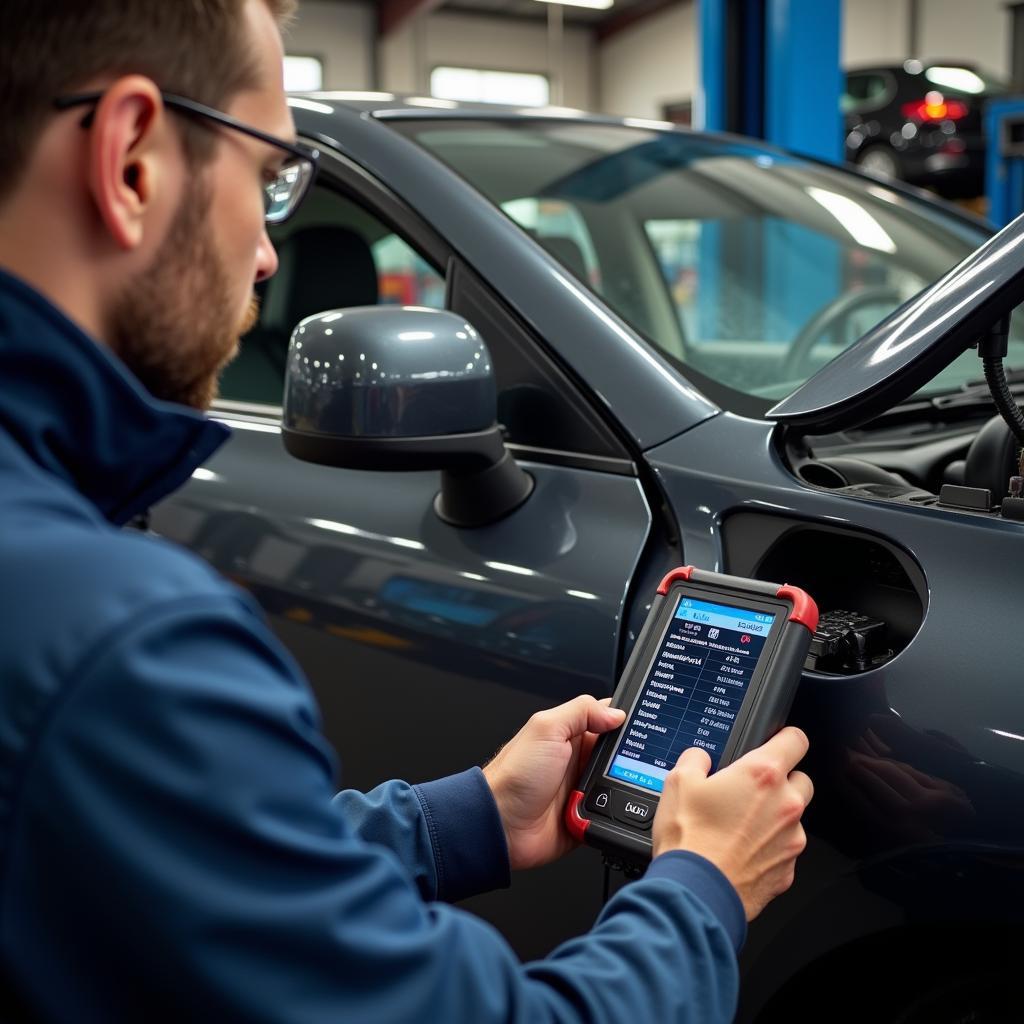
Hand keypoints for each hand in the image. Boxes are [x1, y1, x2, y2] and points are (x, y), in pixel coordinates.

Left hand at [483, 695, 625, 870]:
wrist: (500, 825)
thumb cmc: (513, 776)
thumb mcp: (546, 729)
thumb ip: (581, 712)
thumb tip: (615, 713)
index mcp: (569, 735)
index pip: (606, 719)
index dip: (625, 720)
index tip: (644, 724)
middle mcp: (578, 760)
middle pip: (620, 754)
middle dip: (630, 758)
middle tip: (630, 761)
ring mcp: (582, 788)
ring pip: (620, 784)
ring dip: (622, 786)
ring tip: (614, 786)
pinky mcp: (585, 816)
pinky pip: (613, 813)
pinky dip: (615, 813)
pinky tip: (611, 810)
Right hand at [652, 727, 812, 920]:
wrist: (696, 892)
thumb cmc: (690, 839)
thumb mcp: (678, 782)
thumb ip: (694, 759)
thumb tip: (699, 758)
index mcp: (763, 774)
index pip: (796, 739)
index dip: (786, 737)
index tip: (778, 741)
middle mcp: (786, 804)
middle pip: (802, 779)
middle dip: (782, 781)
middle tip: (751, 790)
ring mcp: (791, 839)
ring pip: (794, 818)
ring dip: (775, 817)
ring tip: (740, 826)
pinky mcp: (788, 870)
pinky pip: (785, 850)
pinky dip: (769, 848)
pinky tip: (741, 851)